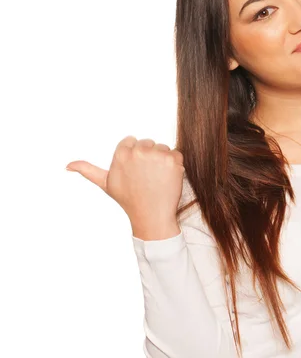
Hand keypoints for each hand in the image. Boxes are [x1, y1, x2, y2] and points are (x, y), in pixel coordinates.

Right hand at [66, 136, 183, 237]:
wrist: (151, 216)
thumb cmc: (129, 199)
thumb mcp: (106, 184)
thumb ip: (88, 171)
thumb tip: (67, 166)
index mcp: (121, 154)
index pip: (131, 141)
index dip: (134, 155)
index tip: (135, 170)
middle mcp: (138, 151)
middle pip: (148, 143)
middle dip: (148, 156)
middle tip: (146, 176)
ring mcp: (157, 155)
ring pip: (162, 148)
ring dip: (162, 161)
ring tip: (156, 178)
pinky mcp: (173, 160)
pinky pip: (176, 154)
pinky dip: (175, 165)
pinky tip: (167, 178)